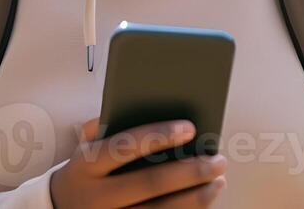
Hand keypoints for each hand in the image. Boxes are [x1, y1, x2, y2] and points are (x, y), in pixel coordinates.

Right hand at [49, 118, 227, 207]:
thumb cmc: (86, 170)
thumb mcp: (85, 146)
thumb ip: (107, 124)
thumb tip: (144, 105)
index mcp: (85, 166)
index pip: (124, 147)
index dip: (158, 136)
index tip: (190, 127)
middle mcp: (95, 197)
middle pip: (150, 184)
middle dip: (189, 171)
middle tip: (218, 160)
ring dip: (195, 198)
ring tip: (218, 181)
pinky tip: (203, 201)